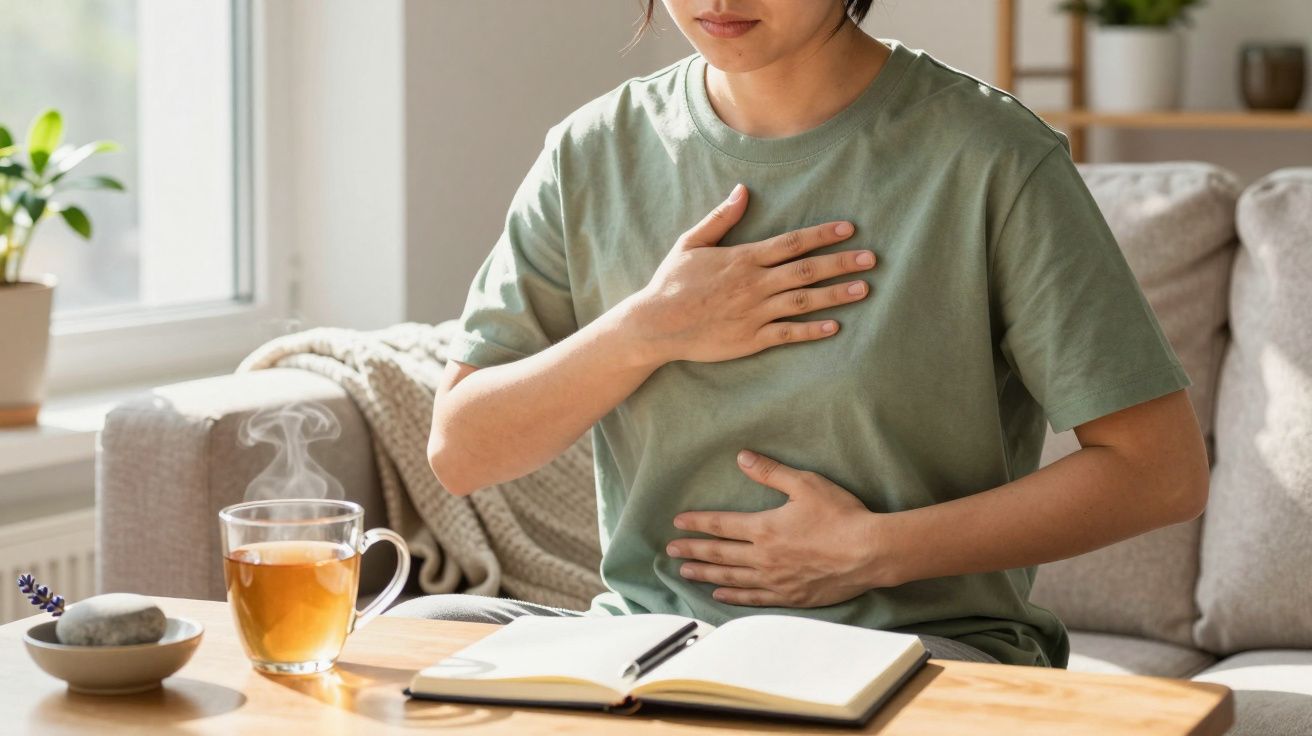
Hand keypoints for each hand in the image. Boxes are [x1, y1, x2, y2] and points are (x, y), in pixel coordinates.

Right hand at [627, 184, 875, 364]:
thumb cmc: (672, 282)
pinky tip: (835, 327)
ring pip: (803, 301)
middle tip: (871, 259)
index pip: (792, 243)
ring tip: (864, 289)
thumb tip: (742, 190)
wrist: (656, 324)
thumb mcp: (691, 243)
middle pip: (807, 270)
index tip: (849, 229)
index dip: (823, 235)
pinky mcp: (750, 339)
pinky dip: (812, 330)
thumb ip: (720, 218)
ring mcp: (754, 313)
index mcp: (744, 259)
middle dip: (841, 263)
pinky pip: (788, 333)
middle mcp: (755, 284)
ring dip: (836, 295)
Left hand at [667, 450, 898, 607]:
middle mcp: (764, 557)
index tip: (677, 524)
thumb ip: (770, 472)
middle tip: (670, 552)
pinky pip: (754, 598)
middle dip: (693, 551)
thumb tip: (742, 457)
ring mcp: (776, 580)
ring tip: (685, 573)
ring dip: (706, 575)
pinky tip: (720, 594)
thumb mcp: (805, 484)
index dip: (697, 524)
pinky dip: (734, 596)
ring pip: (731, 578)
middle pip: (719, 554)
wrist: (870, 552)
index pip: (721, 525)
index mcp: (764, 528)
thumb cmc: (840, 515)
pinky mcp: (791, 596)